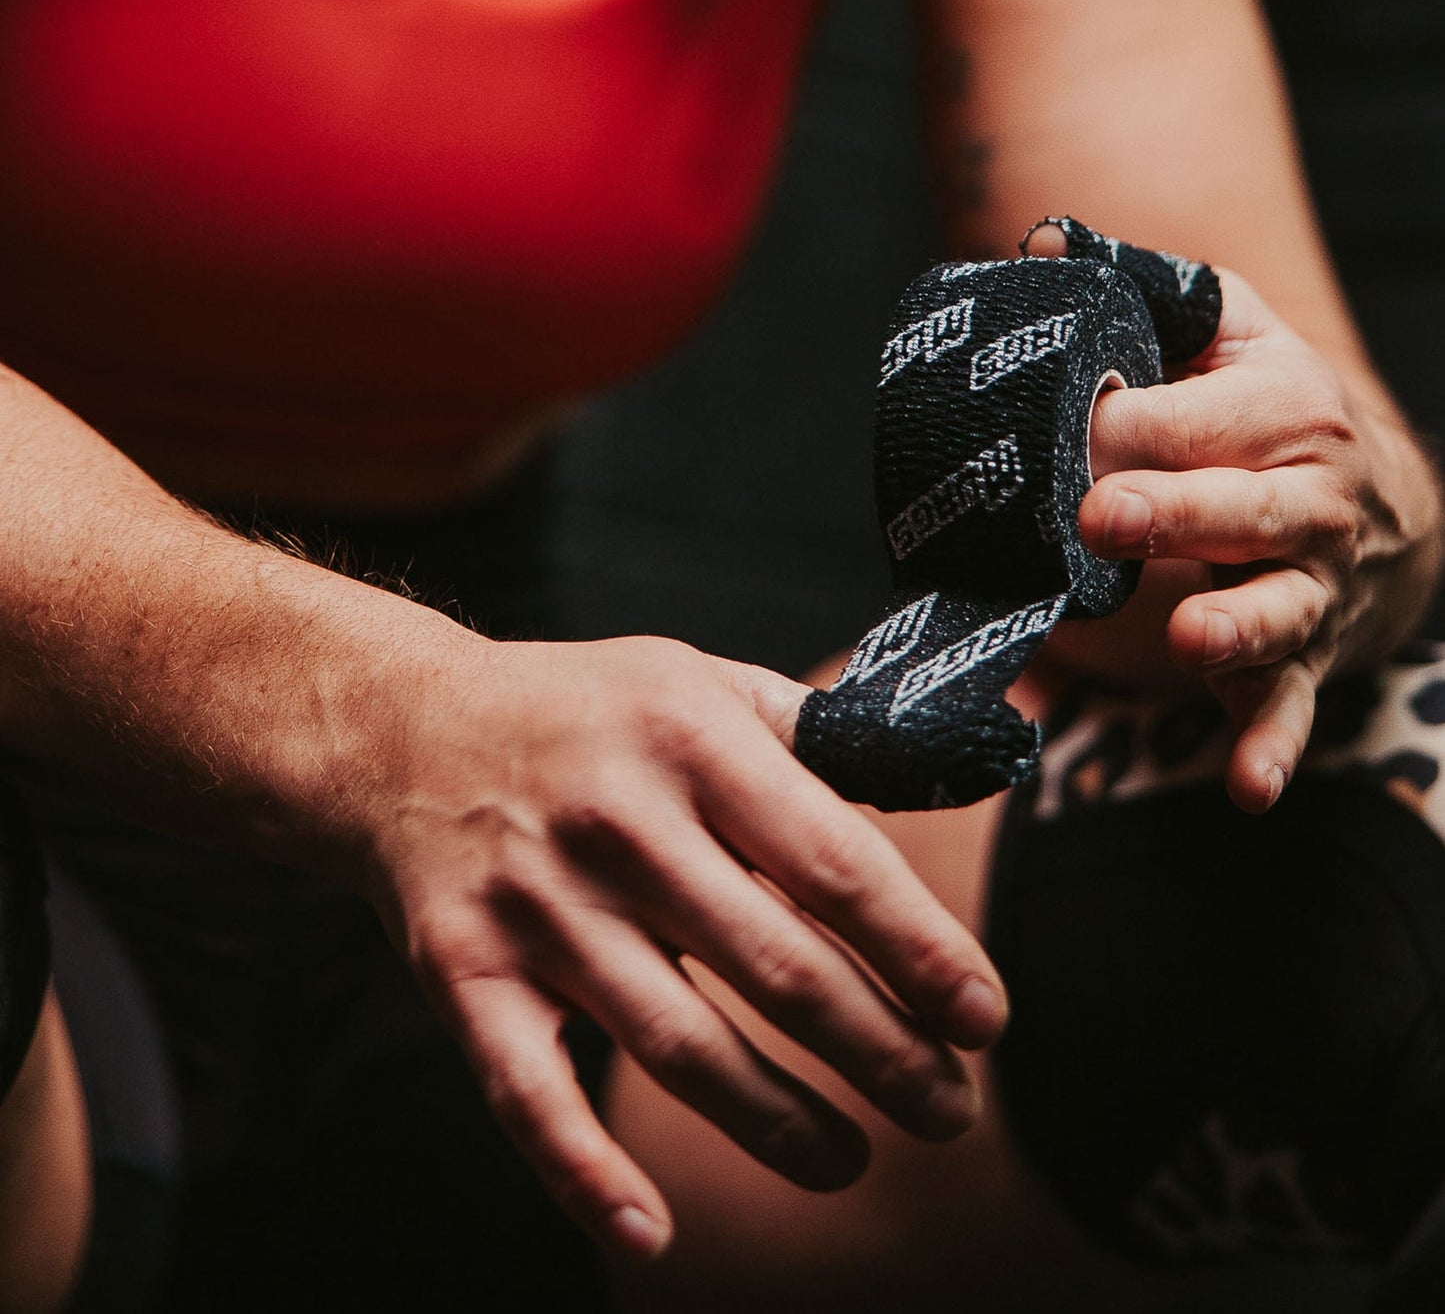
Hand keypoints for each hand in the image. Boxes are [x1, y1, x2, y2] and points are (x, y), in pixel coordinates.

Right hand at [351, 622, 1008, 1260]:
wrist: (407, 732)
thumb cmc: (587, 711)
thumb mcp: (703, 679)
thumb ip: (815, 734)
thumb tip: (937, 778)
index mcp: (692, 742)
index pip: (834, 864)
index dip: (923, 952)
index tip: (984, 1019)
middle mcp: (617, 826)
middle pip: (776, 969)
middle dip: (882, 1055)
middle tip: (950, 1110)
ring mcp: (538, 908)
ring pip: (677, 1045)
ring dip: (780, 1124)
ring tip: (853, 1162)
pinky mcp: (467, 976)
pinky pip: (529, 1093)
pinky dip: (585, 1173)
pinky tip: (652, 1231)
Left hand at [1074, 268, 1442, 812]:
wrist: (1379, 496)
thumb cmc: (1268, 404)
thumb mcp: (1232, 330)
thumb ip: (1152, 291)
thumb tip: (1044, 241)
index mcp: (1287, 407)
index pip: (1193, 418)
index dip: (1126, 426)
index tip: (1063, 433)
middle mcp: (1312, 499)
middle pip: (1247, 508)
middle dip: (1178, 512)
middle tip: (1103, 517)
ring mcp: (1312, 587)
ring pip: (1280, 608)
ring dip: (1236, 625)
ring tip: (1188, 633)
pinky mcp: (1300, 658)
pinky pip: (1288, 707)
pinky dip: (1272, 747)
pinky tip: (1248, 790)